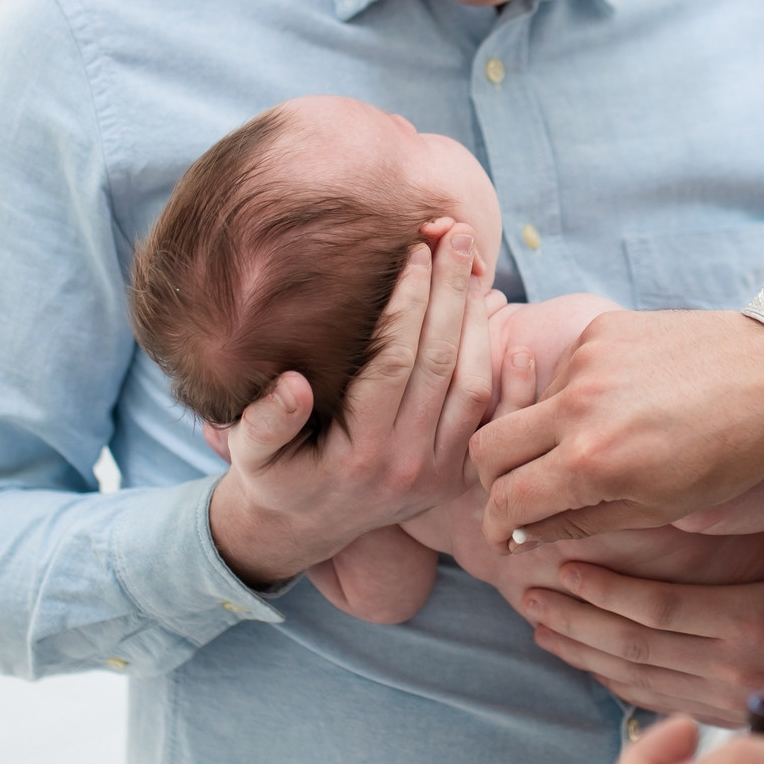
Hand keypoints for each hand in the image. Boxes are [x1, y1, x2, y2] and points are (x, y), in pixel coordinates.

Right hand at [206, 222, 493, 586]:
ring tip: (474, 266)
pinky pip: (495, 421)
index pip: (393, 360)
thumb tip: (292, 385)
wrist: (307, 528)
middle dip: (451, 291)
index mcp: (358, 453)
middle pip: (441, 362)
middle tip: (456, 234)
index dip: (408, 301)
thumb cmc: (275, 475)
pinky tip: (513, 329)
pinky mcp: (458, 476)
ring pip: (474, 385)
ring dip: (479, 321)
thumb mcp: (250, 454)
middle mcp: (407, 464)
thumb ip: (265, 421)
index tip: (414, 250)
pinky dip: (513, 378)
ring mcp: (439, 473)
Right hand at [472, 309, 763, 550]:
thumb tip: (522, 530)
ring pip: (528, 409)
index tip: (505, 534)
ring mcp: (586, 361)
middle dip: (493, 480)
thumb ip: (580, 520)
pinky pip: (564, 373)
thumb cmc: (731, 452)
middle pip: (488, 448)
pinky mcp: (601, 330)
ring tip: (598, 447)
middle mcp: (577, 407)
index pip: (504, 499)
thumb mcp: (661, 508)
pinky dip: (576, 398)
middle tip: (519, 495)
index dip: (496, 526)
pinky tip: (622, 406)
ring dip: (543, 436)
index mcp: (593, 463)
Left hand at [517, 502, 763, 743]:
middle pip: (635, 645)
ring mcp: (727, 700)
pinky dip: (611, 682)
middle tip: (527, 588)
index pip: (660, 608)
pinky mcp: (725, 718)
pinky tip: (581, 659)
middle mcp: (735, 668)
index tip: (565, 563)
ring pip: (636, 678)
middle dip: (574, 617)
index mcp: (757, 621)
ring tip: (538, 622)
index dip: (606, 589)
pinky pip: (655, 702)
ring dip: (581, 651)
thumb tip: (725, 459)